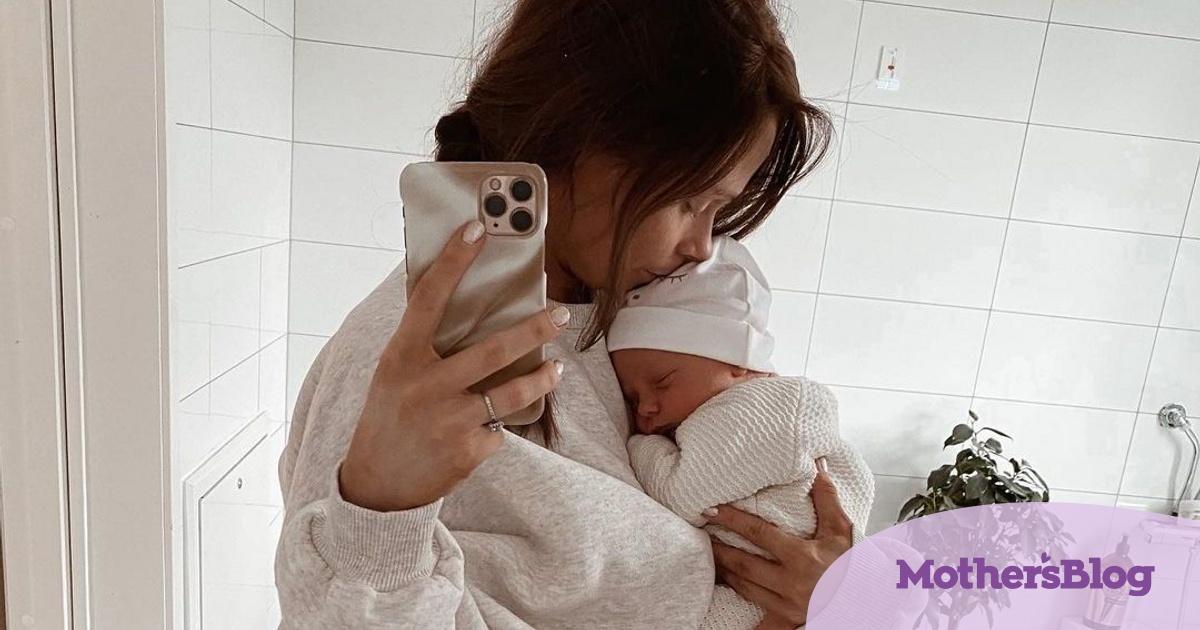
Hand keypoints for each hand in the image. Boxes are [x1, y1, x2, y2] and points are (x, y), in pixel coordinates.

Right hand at [339, 221, 567, 511]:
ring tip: (556, 368)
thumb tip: (466, 310)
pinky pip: (499, 429)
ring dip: (542, 379)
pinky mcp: (467, 451)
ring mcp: (448, 420)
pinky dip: (497, 427)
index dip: (453, 261)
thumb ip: (424, 348)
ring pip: (512, 393)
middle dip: (535, 329)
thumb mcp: (394, 375)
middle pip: (494, 349)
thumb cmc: (389, 419)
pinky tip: (486, 431)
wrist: (376, 486)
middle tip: (562, 313)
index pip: (429, 298)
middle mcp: (426, 386)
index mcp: (402, 357)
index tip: (477, 228)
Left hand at [707, 459, 853, 626]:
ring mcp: (788, 606)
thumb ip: (827, 498)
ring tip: (709, 560)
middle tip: (699, 537)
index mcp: (802, 557)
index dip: (733, 520)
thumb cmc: (858, 565)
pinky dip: (743, 618)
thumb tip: (817, 465)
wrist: (873, 600)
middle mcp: (791, 583)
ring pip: (745, 589)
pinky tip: (724, 606)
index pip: (758, 534)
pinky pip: (760, 624)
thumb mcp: (843, 531)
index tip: (711, 510)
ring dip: (726, 574)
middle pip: (743, 565)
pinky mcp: (788, 622)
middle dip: (720, 551)